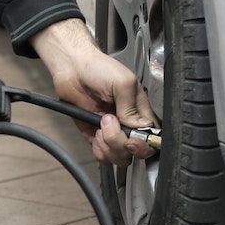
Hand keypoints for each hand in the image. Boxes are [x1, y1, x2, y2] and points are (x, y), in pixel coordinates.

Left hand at [30, 19, 157, 165]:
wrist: (72, 68)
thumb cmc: (98, 68)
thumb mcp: (122, 82)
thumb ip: (131, 106)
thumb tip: (140, 127)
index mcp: (140, 110)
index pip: (152, 137)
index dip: (144, 143)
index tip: (133, 138)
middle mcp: (128, 123)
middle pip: (135, 151)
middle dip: (122, 143)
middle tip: (110, 123)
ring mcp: (112, 131)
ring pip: (120, 157)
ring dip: (109, 145)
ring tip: (101, 124)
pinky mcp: (95, 136)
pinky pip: (102, 156)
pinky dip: (99, 149)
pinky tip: (95, 133)